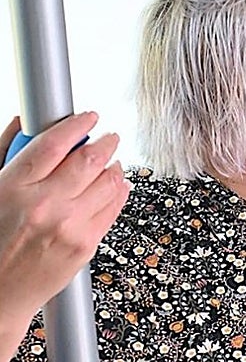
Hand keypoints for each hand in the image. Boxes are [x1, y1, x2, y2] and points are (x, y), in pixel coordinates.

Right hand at [0, 113, 128, 361]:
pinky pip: (113, 207)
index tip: (89, 117)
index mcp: (13, 188)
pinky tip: (114, 186)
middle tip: (109, 137)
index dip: (78, 124)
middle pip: (90, 159)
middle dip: (106, 141)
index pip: (55, 143)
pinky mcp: (86, 244)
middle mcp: (44, 205)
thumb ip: (6, 153)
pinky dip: (118, 191)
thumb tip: (23, 121)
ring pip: (109, 181)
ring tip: (111, 163)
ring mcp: (69, 226)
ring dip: (114, 167)